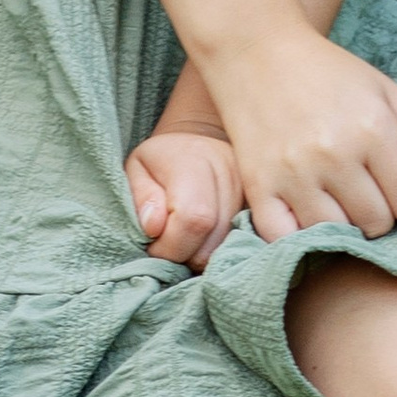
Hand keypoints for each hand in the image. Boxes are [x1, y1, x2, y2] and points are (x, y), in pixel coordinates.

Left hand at [128, 119, 243, 268]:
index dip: (170, 246)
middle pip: (212, 241)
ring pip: (227, 246)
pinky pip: (241, 242)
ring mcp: (250, 190)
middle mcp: (230, 174)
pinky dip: (218, 249)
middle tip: (168, 243)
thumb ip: (143, 198)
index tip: (153, 245)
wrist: (198, 141)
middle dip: (185, 255)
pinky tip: (204, 239)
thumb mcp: (136, 169)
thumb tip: (154, 228)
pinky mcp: (260, 205)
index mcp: (195, 162)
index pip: (192, 219)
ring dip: (202, 254)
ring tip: (185, 238)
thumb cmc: (160, 160)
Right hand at [207, 27, 396, 244]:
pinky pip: (288, 240)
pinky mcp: (258, 187)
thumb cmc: (332, 75)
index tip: (395, 178)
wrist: (256, 52)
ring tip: (337, 196)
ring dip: (344, 224)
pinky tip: (306, 211)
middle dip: (380, 210)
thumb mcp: (392, 97)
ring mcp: (292, 174)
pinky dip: (301, 236)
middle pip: (379, 224)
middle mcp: (334, 154)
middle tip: (364, 185)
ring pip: (339, 237)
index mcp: (373, 128)